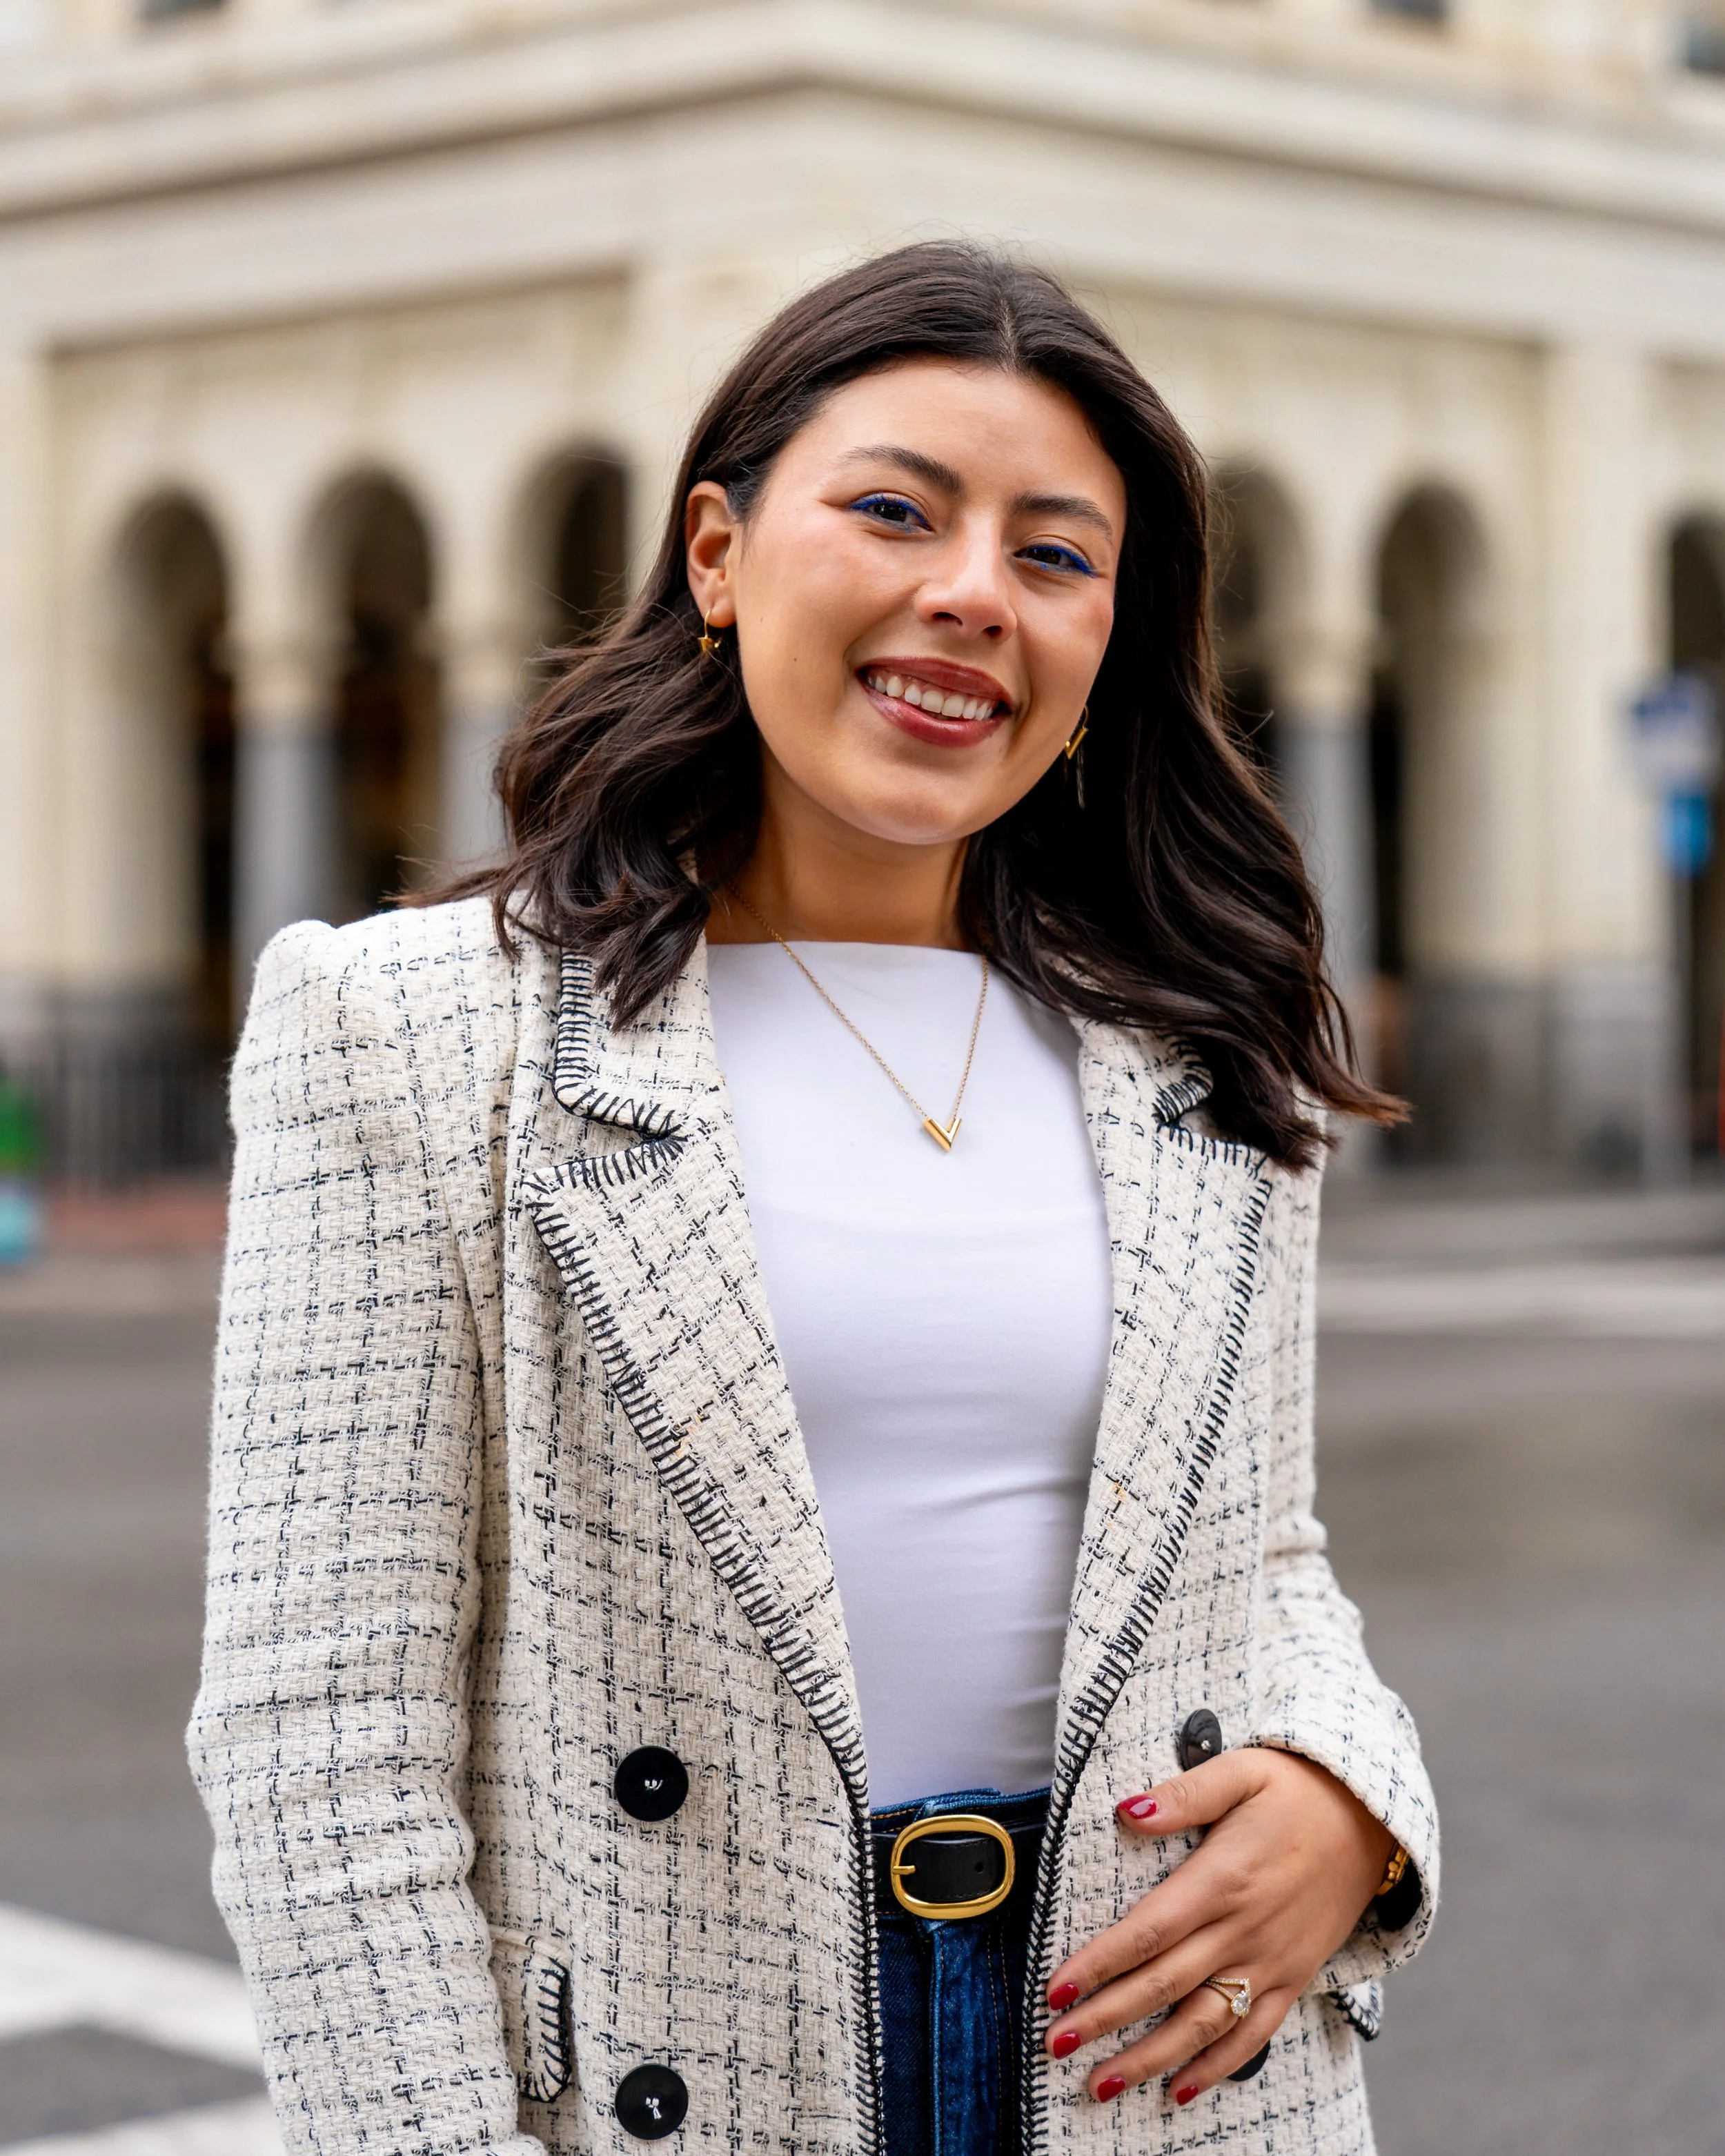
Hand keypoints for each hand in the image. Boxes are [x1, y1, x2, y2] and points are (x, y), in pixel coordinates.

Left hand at [1043, 1748, 1393, 2108]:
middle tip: (1055, 2043)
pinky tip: (1180, 2090)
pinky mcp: (1293, 1977)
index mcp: (1221, 1878)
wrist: (1371, 1819)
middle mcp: (1242, 1929)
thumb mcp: (1240, 1772)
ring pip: (1201, 2022)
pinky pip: (1252, 2033)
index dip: (1098, 1965)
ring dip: (1149, 2057)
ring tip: (1101, 2084)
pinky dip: (1216, 2066)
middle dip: (1105, 2019)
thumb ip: (1182, 1795)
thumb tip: (1126, 1810)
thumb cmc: (1296, 1789)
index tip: (1054, 1991)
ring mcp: (1270, 1960)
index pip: (1146, 1933)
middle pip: (1162, 1985)